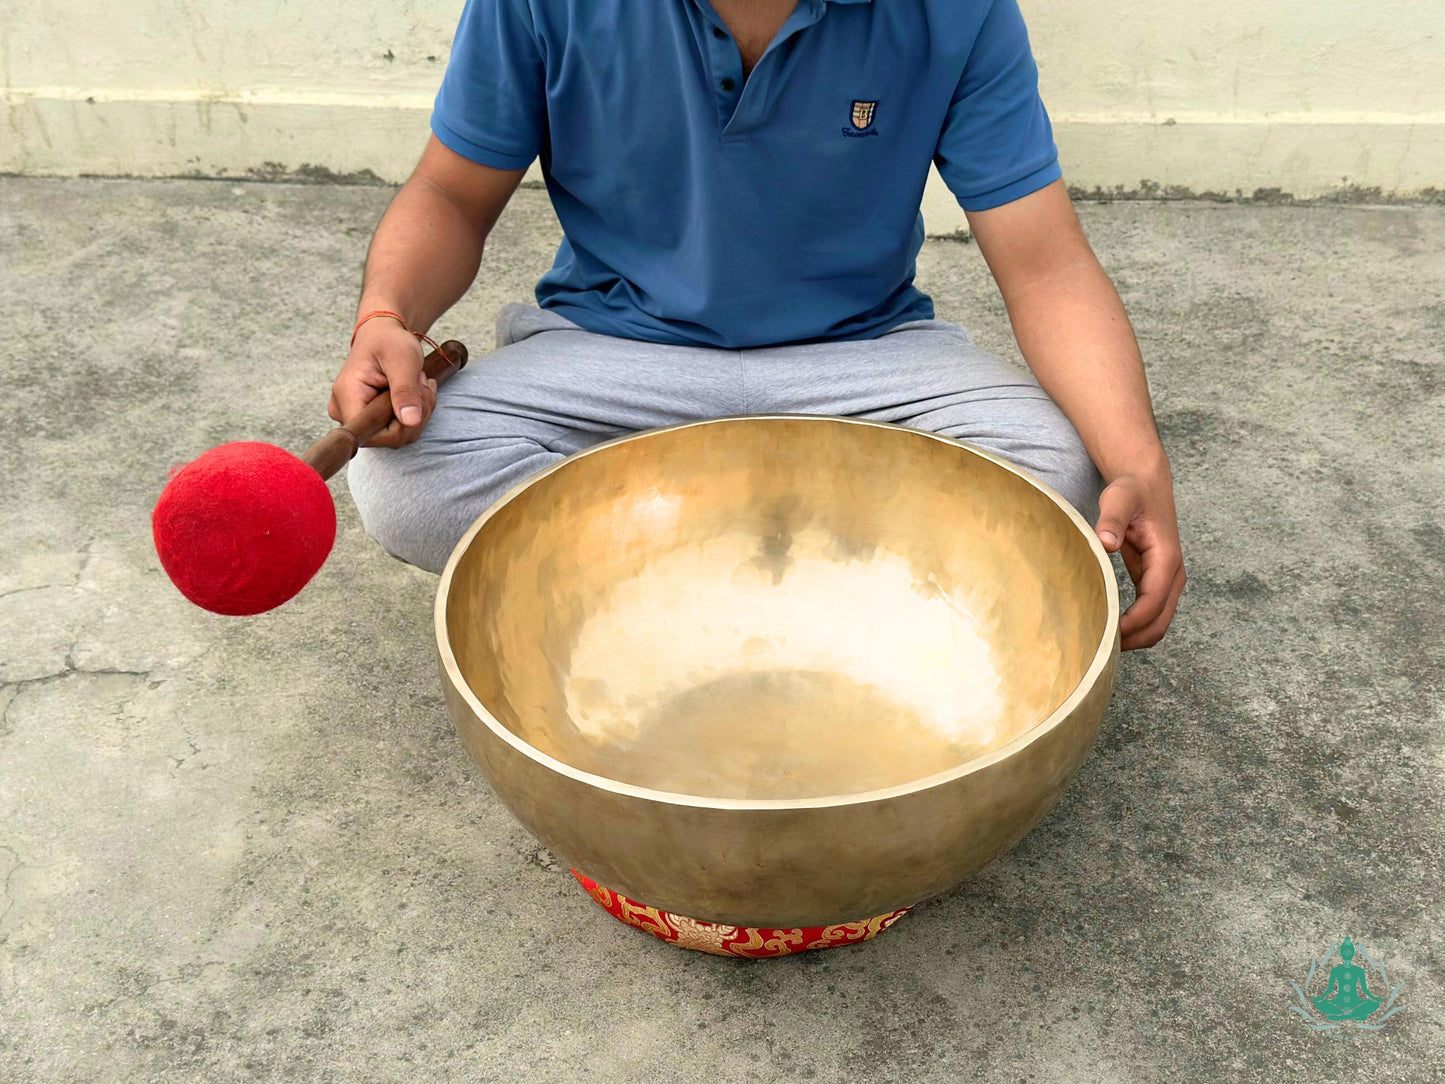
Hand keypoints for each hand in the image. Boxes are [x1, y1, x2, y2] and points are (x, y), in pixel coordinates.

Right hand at [328, 317, 438, 447]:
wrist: (383, 336)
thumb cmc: (389, 341)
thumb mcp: (402, 359)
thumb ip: (405, 390)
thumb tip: (410, 421)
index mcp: (347, 396)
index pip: (373, 435)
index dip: (402, 425)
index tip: (415, 394)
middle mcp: (345, 412)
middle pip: (388, 437)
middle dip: (416, 414)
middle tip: (422, 384)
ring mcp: (356, 417)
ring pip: (397, 435)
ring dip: (419, 411)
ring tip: (418, 383)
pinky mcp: (368, 419)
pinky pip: (398, 429)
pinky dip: (415, 412)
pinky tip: (417, 391)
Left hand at [1094, 462, 1184, 649]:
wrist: (1146, 485)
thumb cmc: (1131, 491)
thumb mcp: (1118, 498)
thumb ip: (1111, 519)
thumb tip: (1105, 542)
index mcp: (1166, 558)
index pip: (1153, 603)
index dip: (1131, 623)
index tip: (1105, 632)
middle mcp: (1172, 575)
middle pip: (1159, 623)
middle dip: (1133, 640)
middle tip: (1098, 648)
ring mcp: (1167, 582)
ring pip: (1157, 625)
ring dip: (1134, 639)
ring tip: (1101, 643)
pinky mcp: (1156, 583)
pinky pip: (1150, 616)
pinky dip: (1134, 629)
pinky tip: (1108, 630)